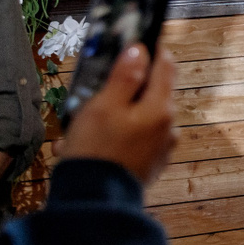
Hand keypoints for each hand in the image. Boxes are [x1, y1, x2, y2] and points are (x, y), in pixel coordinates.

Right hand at [59, 44, 177, 185]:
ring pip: (134, 119)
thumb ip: (124, 76)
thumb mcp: (104, 106)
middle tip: (91, 96)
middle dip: (119, 91)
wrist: (94, 202)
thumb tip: (140, 50)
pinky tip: (80, 149)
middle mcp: (168, 127)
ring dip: (106, 119)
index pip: (165, 66)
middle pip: (149, 94)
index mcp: (160, 108)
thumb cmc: (96, 150)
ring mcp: (160, 148)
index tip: (136, 42)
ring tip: (75, 132)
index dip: (152, 50)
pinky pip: (128, 142)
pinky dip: (108, 140)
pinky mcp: (148, 165)